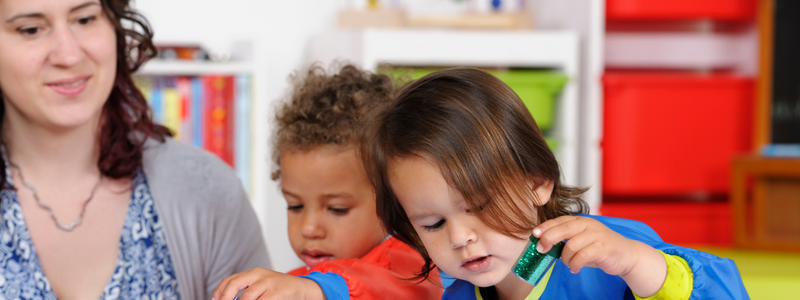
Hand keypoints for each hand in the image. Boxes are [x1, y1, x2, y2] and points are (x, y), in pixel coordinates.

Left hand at [212, 268, 326, 299]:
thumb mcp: (262, 285)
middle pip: (234, 285)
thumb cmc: (280, 290)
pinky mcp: (276, 293)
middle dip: (225, 298)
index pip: (229, 280)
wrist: (303, 289)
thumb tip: (228, 299)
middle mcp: (258, 275)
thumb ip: (246, 290)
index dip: (219, 292)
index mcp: (253, 273)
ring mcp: (267, 283)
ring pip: (246, 298)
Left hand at [533, 216, 666, 296]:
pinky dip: (575, 264)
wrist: (626, 254)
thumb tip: (543, 244)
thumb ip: (566, 240)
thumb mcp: (581, 241)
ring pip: (572, 245)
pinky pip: (582, 256)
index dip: (546, 226)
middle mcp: (588, 225)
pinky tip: (575, 269)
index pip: (560, 220)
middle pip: (563, 229)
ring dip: (566, 258)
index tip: (534, 234)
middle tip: (542, 249)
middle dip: (549, 238)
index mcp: (581, 221)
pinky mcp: (603, 247)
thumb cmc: (599, 248)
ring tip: (569, 264)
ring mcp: (597, 235)